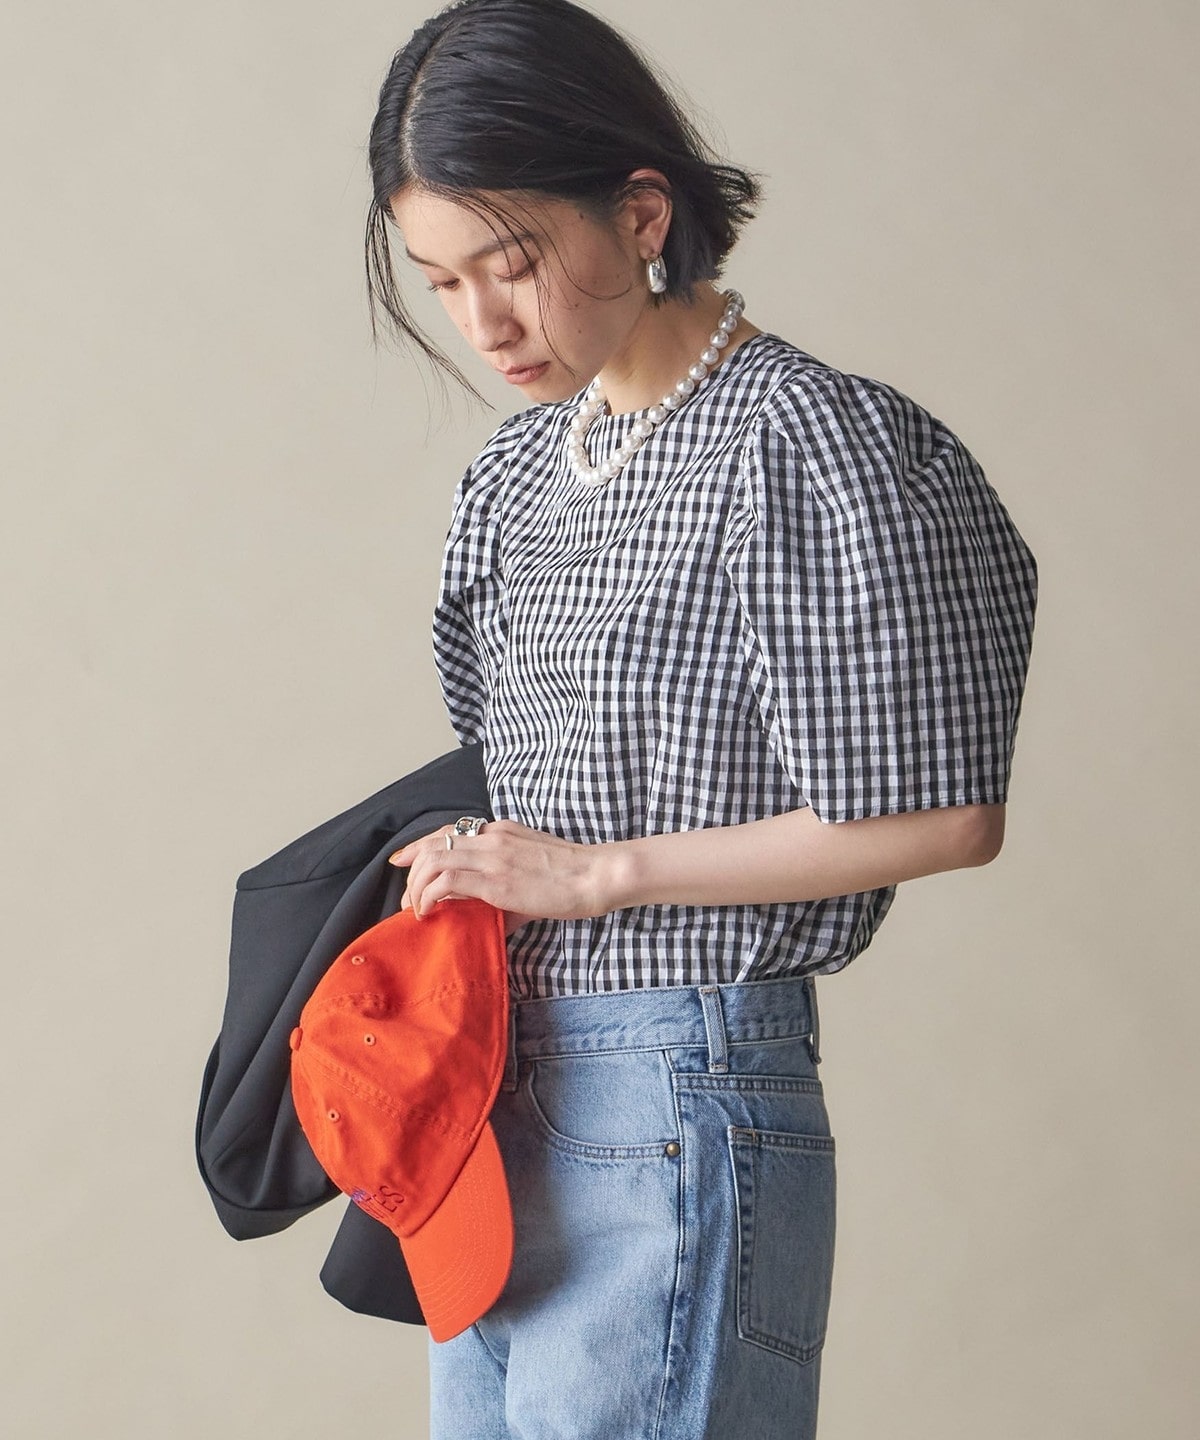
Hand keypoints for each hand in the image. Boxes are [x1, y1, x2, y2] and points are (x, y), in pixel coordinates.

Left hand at [388, 819, 616, 938]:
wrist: (595, 875)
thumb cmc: (571, 877)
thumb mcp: (531, 868)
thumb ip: (504, 886)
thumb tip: (485, 917)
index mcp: (501, 831)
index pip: (449, 830)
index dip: (419, 845)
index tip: (402, 860)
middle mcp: (492, 837)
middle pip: (433, 843)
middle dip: (411, 871)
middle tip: (406, 899)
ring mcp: (493, 856)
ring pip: (433, 859)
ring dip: (416, 886)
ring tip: (416, 909)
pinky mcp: (496, 880)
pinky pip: (447, 881)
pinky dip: (429, 896)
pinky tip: (430, 911)